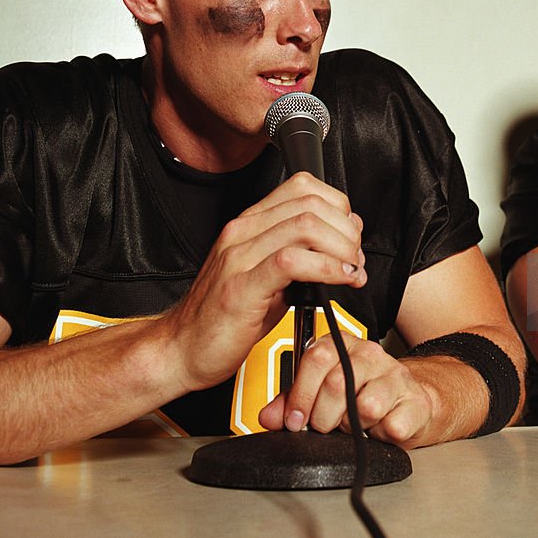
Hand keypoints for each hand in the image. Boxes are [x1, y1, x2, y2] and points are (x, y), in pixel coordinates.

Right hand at [160, 172, 366, 393]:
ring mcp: (239, 257)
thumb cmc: (224, 317)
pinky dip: (327, 268)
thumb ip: (301, 254)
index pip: (302, 187)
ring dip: (342, 248)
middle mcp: (242, 233)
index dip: (338, 206)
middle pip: (310, 204)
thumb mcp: (269, 276)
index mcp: (249, 224)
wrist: (181, 350)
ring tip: (351, 271)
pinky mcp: (241, 287)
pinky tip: (338, 280)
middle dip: (346, 230)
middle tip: (355, 258)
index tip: (350, 233)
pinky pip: (292, 262)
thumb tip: (343, 239)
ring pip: (305, 226)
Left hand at [258, 332, 434, 446]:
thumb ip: (292, 403)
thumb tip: (268, 417)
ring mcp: (396, 375)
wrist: (408, 405)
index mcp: (343, 345)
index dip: (301, 395)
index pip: (316, 358)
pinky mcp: (416, 401)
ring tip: (357, 424)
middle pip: (336, 385)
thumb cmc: (361, 396)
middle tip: (329, 425)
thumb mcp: (322, 395)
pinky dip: (381, 435)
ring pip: (365, 406)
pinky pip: (392, 425)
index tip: (295, 419)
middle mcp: (370, 354)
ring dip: (356, 426)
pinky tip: (380, 430)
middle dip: (325, 417)